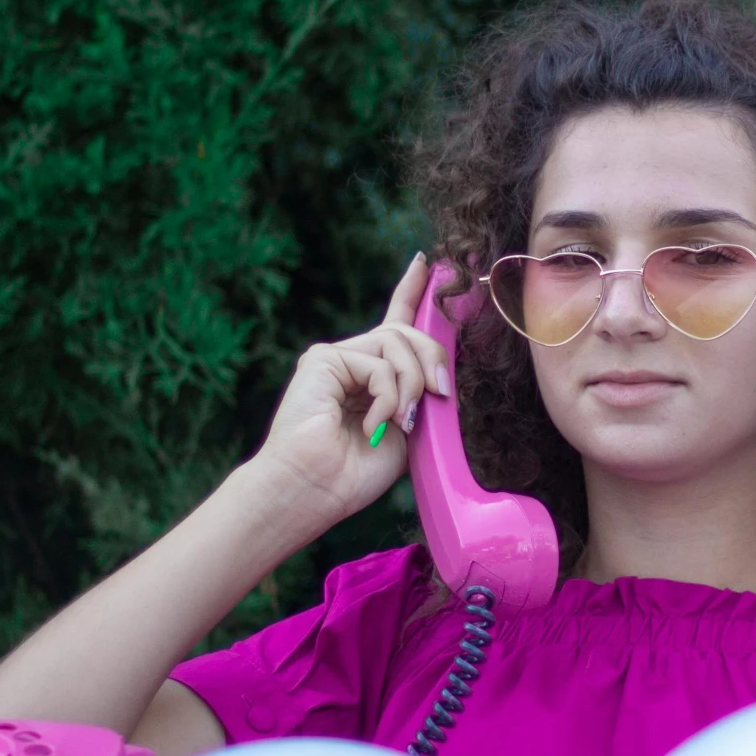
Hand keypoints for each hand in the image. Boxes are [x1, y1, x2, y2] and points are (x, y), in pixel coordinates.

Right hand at [246, 254, 451, 519]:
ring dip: (413, 383)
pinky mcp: (323, 360)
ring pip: (397, 342)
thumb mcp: (406, 432)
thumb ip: (421, 398)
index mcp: (371, 377)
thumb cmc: (354, 473)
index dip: (411, 292)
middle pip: (407, 332)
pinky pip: (377, 363)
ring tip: (404, 420)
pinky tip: (377, 423)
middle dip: (433, 359)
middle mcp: (352, 361)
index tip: (427, 264)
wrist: (313, 491)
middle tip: (441, 394)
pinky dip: (388, 396)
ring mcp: (335, 358)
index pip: (395, 323)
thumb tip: (443, 375)